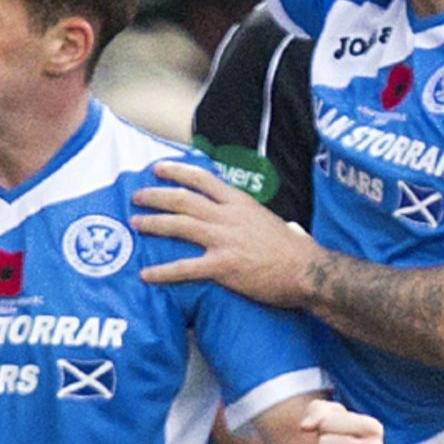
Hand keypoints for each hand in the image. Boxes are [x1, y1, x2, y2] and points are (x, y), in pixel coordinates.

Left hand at [137, 160, 317, 304]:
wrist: (308, 271)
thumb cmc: (297, 251)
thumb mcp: (278, 223)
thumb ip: (263, 221)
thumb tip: (277, 225)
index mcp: (240, 203)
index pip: (202, 179)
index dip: (176, 171)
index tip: (158, 169)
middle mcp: (228, 216)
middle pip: (182, 199)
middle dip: (155, 195)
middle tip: (136, 196)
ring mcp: (224, 240)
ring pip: (178, 225)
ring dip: (152, 223)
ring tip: (135, 224)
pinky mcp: (223, 266)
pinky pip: (185, 268)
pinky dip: (162, 271)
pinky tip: (146, 275)